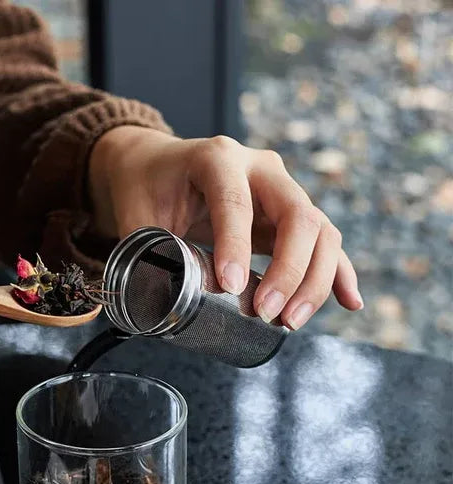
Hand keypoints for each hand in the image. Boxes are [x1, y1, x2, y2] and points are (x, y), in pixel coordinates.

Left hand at [88, 127, 362, 328]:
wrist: (157, 165)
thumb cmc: (145, 186)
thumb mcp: (135, 212)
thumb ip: (143, 250)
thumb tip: (151, 301)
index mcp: (218, 159)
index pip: (236, 201)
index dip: (236, 245)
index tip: (232, 287)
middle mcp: (260, 169)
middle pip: (298, 214)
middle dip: (289, 270)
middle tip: (268, 313)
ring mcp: (282, 190)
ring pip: (320, 231)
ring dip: (314, 280)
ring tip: (290, 322)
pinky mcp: (290, 216)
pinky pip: (324, 243)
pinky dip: (339, 273)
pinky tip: (350, 302)